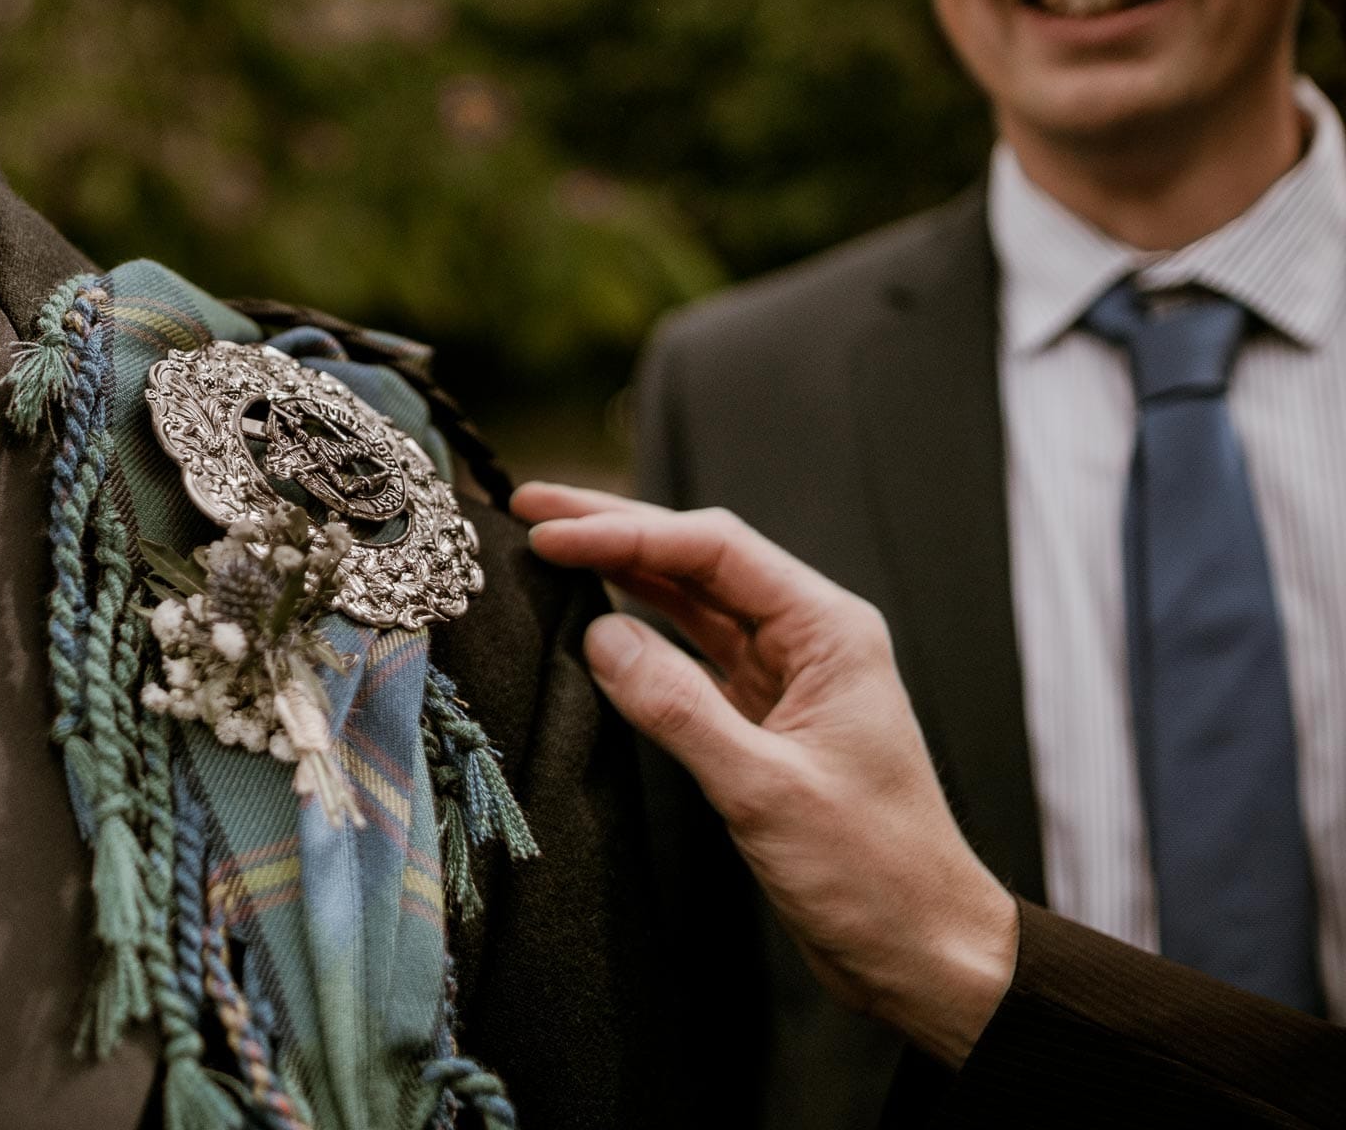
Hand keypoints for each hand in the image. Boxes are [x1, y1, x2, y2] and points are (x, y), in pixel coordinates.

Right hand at [512, 483, 1017, 1067]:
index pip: (714, 551)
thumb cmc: (872, 873)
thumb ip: (679, 709)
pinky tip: (593, 616)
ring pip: (691, 600)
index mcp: (830, 633)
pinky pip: (691, 653)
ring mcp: (785, 677)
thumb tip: (599, 637)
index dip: (625, 534)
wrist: (922, 950)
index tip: (549, 535)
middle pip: (699, 558)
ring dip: (622, 570)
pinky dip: (640, 629)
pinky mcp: (763, 719)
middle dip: (615, 527)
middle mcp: (809, 639)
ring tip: (547, 542)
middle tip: (529, 503)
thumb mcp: (766, 790)